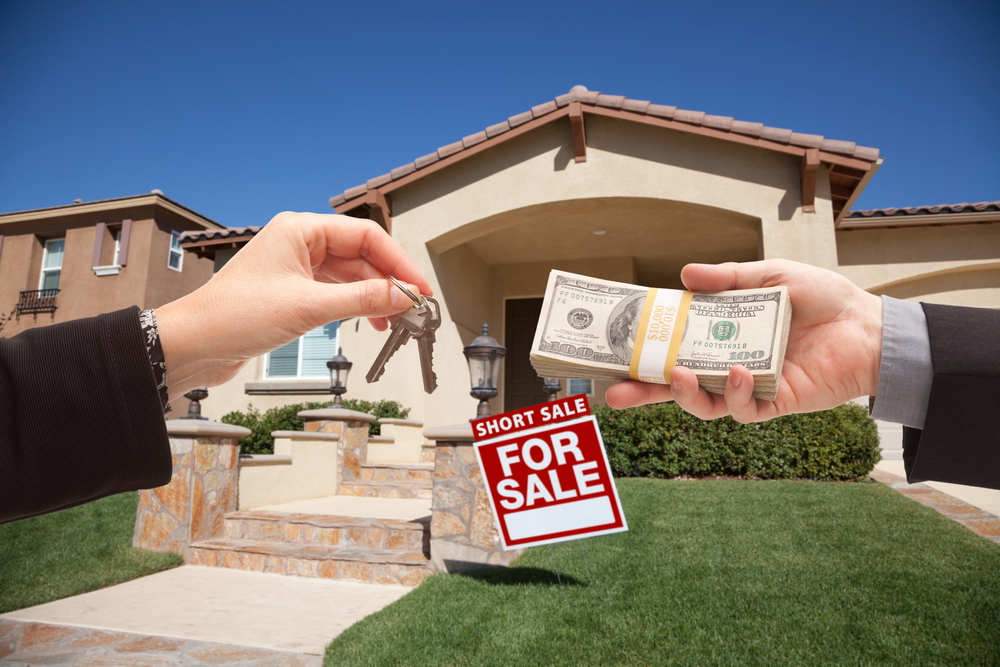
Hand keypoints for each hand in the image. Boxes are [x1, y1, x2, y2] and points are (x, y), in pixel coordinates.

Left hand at [155, 212, 431, 402]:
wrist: (194, 344)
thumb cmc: (234, 316)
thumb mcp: (308, 307)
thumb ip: (362, 299)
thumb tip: (404, 295)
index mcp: (301, 229)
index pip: (366, 236)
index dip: (398, 262)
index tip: (420, 287)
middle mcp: (300, 243)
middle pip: (361, 256)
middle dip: (389, 281)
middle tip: (414, 308)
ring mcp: (296, 268)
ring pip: (351, 276)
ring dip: (374, 298)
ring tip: (395, 321)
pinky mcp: (293, 292)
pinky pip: (336, 293)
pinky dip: (356, 307)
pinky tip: (369, 323)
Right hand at [605, 259, 881, 422]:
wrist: (869, 326)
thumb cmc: (823, 299)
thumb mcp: (770, 276)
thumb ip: (728, 278)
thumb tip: (682, 275)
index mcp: (721, 333)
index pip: (673, 345)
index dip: (644, 350)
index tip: (614, 348)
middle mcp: (727, 363)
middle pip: (675, 384)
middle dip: (642, 392)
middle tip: (614, 394)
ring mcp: (749, 386)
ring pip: (703, 404)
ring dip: (684, 395)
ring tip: (677, 376)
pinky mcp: (773, 403)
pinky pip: (743, 408)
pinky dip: (735, 393)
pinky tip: (738, 372)